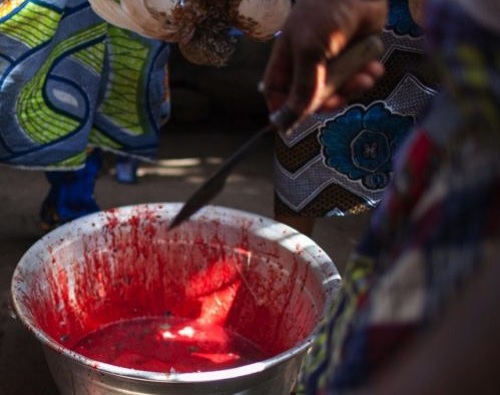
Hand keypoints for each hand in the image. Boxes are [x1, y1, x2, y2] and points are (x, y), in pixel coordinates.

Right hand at [262, 0, 386, 123]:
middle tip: (339, 100)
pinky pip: (356, 79)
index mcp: (288, 59)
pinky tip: (373, 68)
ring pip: (337, 92)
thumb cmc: (326, 13)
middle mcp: (307, 63)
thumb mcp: (309, 51)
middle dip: (326, 102)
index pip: (277, 91)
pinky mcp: (353, 59)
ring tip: (364, 78)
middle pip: (310, 98)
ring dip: (352, 89)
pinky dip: (366, 77)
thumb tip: (295, 115)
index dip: (282, 108)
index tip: (292, 124)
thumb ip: (303, 85)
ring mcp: (331, 62)